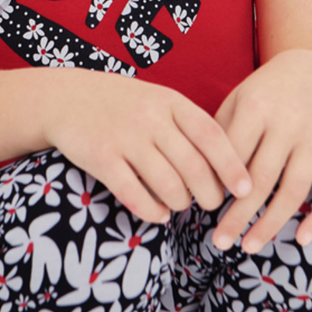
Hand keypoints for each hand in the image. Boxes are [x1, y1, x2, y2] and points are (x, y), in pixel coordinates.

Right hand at [42, 68, 254, 225]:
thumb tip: (226, 166)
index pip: (212, 135)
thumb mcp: (158, 100)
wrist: (65, 97)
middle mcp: (149, 117)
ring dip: (181, 203)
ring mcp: (124, 137)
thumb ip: (187, 126)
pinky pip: (135, 195)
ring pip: (167, 185)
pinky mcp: (101, 158)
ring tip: (181, 205)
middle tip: (212, 204)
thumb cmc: (122, 104)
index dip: (232, 166)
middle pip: (193, 167)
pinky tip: (158, 214)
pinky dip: (152, 211)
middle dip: (210, 194)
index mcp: (170, 101)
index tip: (246, 189)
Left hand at [210, 50, 311, 253]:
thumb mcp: (239, 99)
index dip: (218, 185)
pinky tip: (301, 240)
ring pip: (294, 190)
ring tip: (250, 246)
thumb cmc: (266, 93)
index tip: (203, 209)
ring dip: (271, 223)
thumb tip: (198, 178)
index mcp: (257, 108)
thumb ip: (220, 133)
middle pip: (261, 179)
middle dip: (238, 215)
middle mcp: (288, 122)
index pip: (233, 155)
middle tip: (220, 242)